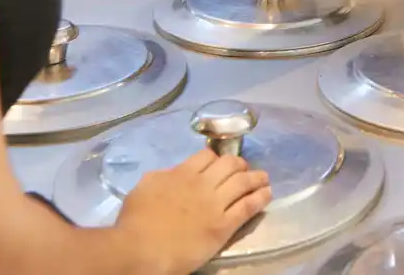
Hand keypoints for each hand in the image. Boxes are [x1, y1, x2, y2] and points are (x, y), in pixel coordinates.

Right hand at [114, 148, 270, 274]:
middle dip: (240, 164)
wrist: (143, 248)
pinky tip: (267, 194)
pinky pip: (247, 207)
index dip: (216, 157)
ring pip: (242, 183)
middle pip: (230, 165)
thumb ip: (163, 177)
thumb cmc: (136, 221)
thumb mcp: (145, 187)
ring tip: (264, 178)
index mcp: (182, 173)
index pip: (207, 156)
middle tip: (244, 168)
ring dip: (256, 178)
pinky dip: (260, 198)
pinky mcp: (223, 226)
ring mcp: (215, 204)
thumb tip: (174, 173)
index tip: (220, 162)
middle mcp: (202, 184)